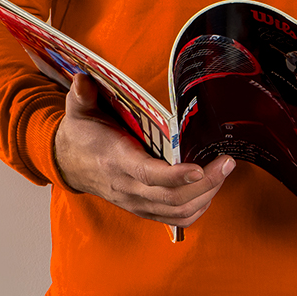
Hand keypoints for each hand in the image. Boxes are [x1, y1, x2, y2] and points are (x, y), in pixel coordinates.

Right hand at [53, 74, 234, 228]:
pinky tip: (210, 189)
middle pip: (171, 197)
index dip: (175, 176)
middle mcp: (128, 187)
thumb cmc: (81, 134)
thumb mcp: (78, 111)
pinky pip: (175, 218)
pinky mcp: (143, 209)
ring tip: (224, 171)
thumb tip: (83, 77)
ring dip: (206, 195)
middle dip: (206, 183)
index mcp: (116, 161)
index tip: (199, 168)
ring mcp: (136, 202)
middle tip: (228, 162)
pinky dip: (197, 208)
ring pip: (177, 211)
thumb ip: (82, 94)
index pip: (148, 175)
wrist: (68, 163)